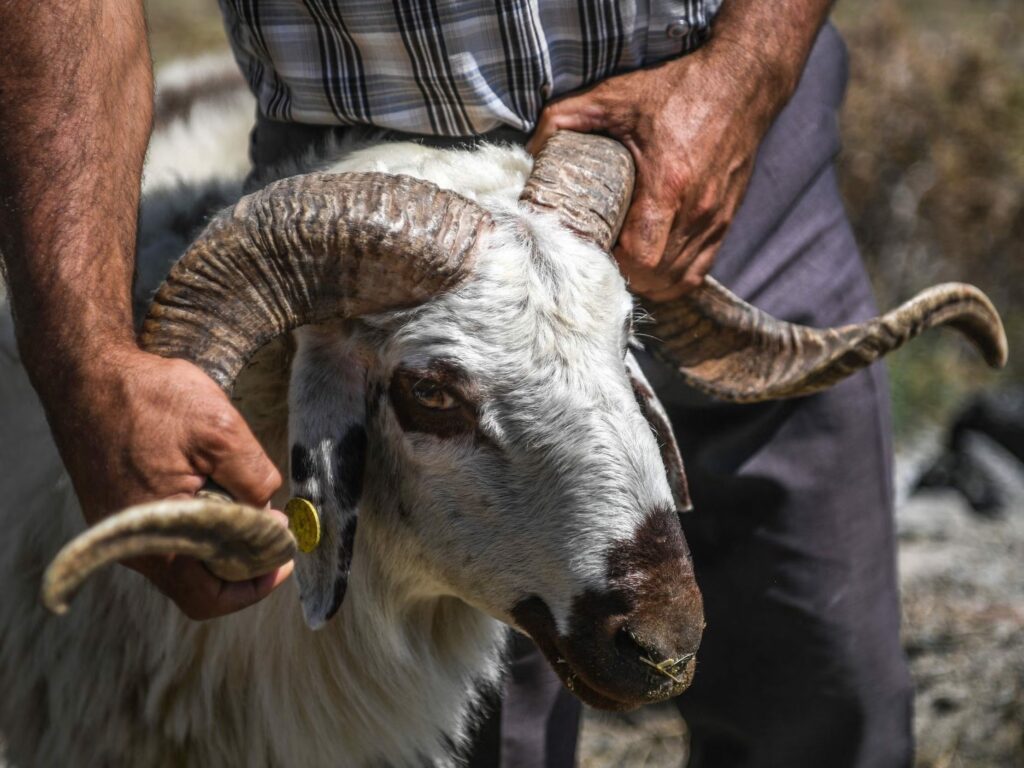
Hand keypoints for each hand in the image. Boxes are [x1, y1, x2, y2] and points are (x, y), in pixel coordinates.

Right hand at [39, 344, 290, 619]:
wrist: (87, 374)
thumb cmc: (149, 399)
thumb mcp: (221, 431)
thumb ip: (254, 480)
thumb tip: (271, 518)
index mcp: (156, 539)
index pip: (207, 597)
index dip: (253, 585)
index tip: (283, 558)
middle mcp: (133, 546)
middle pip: (200, 579)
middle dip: (243, 556)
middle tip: (274, 525)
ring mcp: (122, 531)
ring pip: (185, 554)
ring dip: (221, 534)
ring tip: (245, 496)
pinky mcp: (119, 513)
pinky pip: (168, 532)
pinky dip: (199, 519)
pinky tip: (214, 483)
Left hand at [528, 43, 779, 300]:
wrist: (740, 82)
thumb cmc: (678, 88)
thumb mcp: (613, 97)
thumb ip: (563, 120)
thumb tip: (529, 153)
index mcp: (669, 184)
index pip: (640, 256)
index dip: (611, 263)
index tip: (589, 250)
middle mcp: (696, 209)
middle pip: (656, 275)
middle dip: (624, 275)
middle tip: (598, 258)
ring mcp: (715, 219)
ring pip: (677, 279)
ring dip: (646, 280)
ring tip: (620, 265)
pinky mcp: (725, 220)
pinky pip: (698, 271)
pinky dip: (671, 277)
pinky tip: (650, 267)